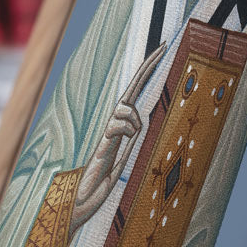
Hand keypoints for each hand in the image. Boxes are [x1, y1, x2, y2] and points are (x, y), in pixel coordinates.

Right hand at [71, 42, 166, 229]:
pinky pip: (119, 124)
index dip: (146, 73)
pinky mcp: (103, 141)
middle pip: (131, 88)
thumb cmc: (101, 182)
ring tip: (131, 139)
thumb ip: (130, 141)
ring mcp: (108, 130)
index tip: (161, 52)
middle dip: (148, 66)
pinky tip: (124, 140)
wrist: (82, 201)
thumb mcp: (124, 158)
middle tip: (165, 45)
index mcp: (121, 126)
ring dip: (135, 122)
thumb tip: (141, 124)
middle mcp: (114, 123)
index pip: (134, 93)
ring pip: (127, 107)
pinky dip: (127, 130)